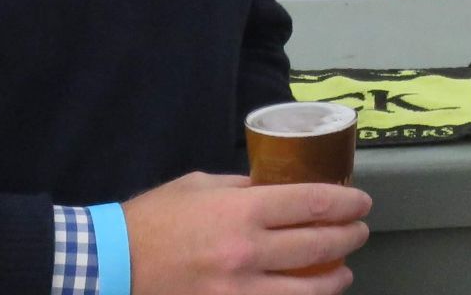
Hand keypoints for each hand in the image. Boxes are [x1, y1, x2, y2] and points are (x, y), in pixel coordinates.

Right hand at [123, 171, 371, 294]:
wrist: (109, 266)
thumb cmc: (154, 219)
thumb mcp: (203, 186)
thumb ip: (244, 188)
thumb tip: (278, 188)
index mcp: (243, 212)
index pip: (314, 204)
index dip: (347, 203)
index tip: (362, 202)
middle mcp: (248, 253)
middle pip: (319, 246)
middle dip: (349, 238)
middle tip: (360, 231)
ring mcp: (238, 291)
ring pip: (306, 291)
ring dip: (334, 279)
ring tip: (343, 270)